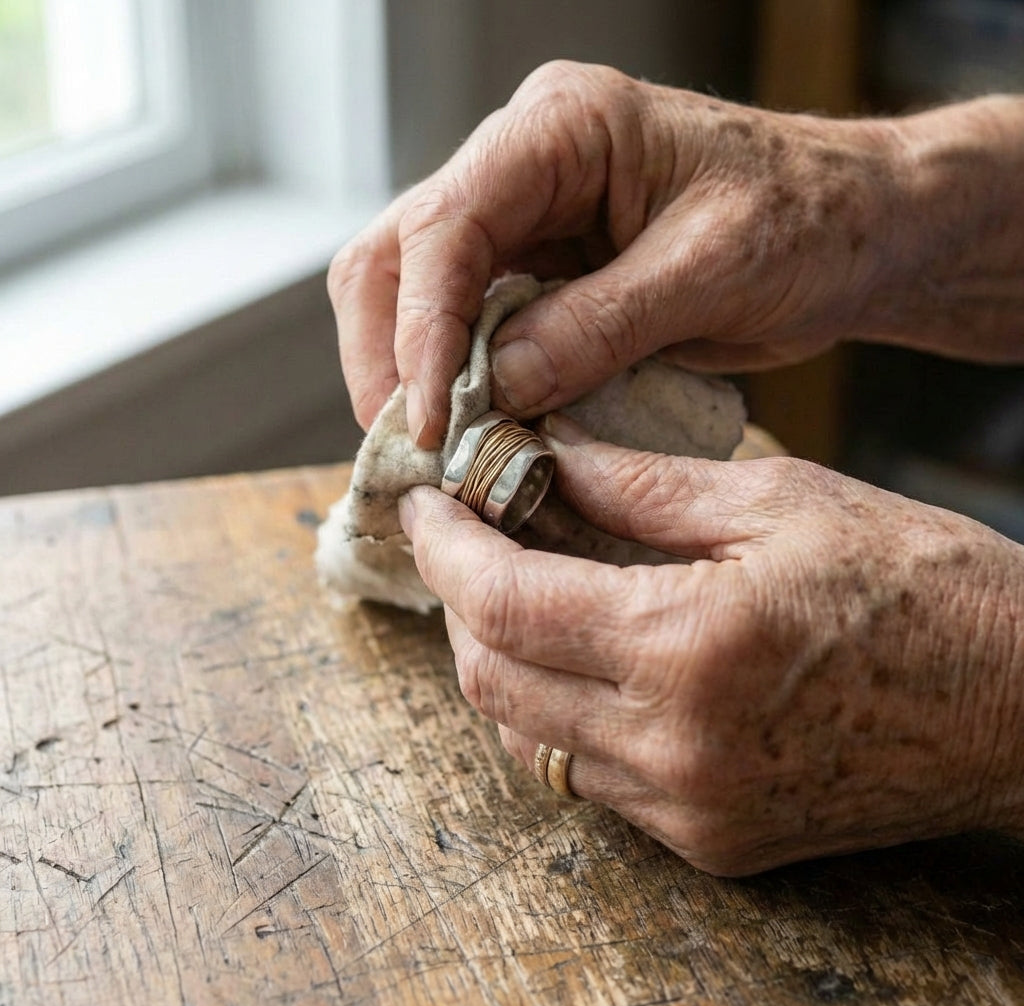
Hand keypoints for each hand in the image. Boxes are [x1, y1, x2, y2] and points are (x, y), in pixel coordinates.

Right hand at [329, 61, 908, 445]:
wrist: (853, 231)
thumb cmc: (807, 220)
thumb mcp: (710, 272)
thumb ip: (598, 326)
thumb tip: (498, 389)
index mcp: (562, 129)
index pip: (445, 226)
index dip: (422, 329)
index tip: (433, 420)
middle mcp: (524, 166)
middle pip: (396, 254)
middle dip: (389, 355)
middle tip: (411, 446)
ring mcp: (526, 220)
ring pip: (415, 293)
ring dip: (412, 373)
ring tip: (435, 449)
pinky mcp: (542, 273)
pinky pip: (471, 327)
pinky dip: (461, 382)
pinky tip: (476, 429)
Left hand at [397, 414, 1023, 874]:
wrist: (1020, 705)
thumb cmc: (921, 585)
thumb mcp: (778, 502)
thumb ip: (640, 484)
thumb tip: (548, 455)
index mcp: (688, 649)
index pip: (505, 604)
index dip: (445, 549)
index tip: (425, 504)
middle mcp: (673, 749)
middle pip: (493, 680)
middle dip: (458, 601)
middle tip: (464, 537)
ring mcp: (688, 810)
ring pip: (527, 738)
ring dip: (500, 659)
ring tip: (516, 587)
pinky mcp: (710, 842)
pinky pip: (587, 778)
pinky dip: (557, 713)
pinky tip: (581, 657)